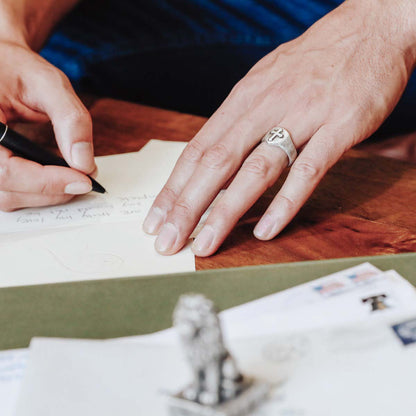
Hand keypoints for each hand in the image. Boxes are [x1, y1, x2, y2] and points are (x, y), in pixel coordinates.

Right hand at [0, 41, 95, 210]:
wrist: (3, 66)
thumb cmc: (18, 70)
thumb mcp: (49, 85)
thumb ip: (71, 121)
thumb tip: (84, 164)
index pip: (6, 171)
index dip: (46, 182)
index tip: (83, 180)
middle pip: (8, 190)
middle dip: (52, 190)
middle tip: (86, 180)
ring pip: (8, 196)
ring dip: (46, 194)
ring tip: (74, 178)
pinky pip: (10, 191)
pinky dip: (37, 190)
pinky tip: (57, 177)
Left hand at [144, 0, 415, 255]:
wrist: (369, 27)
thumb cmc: (310, 62)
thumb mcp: (263, 83)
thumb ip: (239, 120)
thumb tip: (213, 156)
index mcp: (242, 100)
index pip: (196, 150)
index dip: (173, 188)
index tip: (155, 219)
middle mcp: (264, 108)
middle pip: (215, 163)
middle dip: (187, 206)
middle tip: (168, 241)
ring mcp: (302, 118)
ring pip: (255, 170)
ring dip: (226, 211)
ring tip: (205, 243)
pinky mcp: (338, 127)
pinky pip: (308, 170)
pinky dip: (285, 203)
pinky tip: (266, 230)